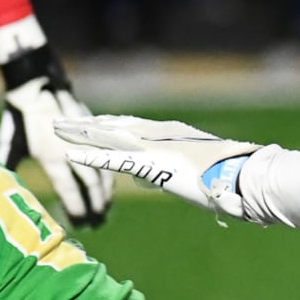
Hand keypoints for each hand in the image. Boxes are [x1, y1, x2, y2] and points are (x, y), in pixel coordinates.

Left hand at [0, 46, 112, 226]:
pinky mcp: (93, 130)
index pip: (69, 189)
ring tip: (105, 209)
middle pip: (91, 184)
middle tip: (97, 223)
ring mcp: (86, 139)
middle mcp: (72, 151)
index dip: (77, 208)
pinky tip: (109, 184)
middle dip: (96, 205)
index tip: (80, 223)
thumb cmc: (18, 115)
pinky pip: (107, 155)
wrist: (36, 83)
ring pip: (103, 170)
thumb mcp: (11, 142)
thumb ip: (11, 165)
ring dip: (106, 192)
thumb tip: (7, 184)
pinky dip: (109, 172)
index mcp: (51, 157)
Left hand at [54, 115, 260, 221]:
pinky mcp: (153, 164)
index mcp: (169, 134)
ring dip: (81, 133)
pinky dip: (91, 157)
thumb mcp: (194, 172)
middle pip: (113, 125)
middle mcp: (159, 133)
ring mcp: (155, 146)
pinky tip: (71, 155)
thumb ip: (169, 172)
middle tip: (59, 119)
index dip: (105, 123)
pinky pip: (114, 160)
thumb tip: (150, 180)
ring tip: (55, 129)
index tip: (85, 121)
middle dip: (85, 123)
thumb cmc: (227, 177)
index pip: (130, 126)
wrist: (243, 176)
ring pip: (108, 136)